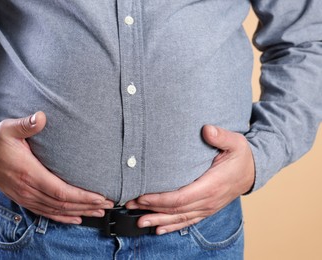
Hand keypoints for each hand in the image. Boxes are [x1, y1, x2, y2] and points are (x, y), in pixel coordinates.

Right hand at [0, 111, 113, 223]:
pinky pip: (46, 214)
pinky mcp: (25, 199)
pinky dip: (63, 218)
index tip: (101, 196)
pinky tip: (76, 218)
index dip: (83, 196)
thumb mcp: (9, 129)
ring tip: (99, 212)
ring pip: (57, 211)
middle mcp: (29, 190)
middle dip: (88, 205)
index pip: (61, 191)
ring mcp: (26, 197)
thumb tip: (40, 117)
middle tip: (109, 204)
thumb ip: (26, 124)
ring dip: (80, 212)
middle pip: (64, 204)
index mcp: (29, 174)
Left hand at [125, 125, 254, 234]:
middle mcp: (208, 200)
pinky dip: (172, 226)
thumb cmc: (241, 156)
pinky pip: (187, 221)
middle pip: (175, 210)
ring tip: (139, 222)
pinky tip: (159, 229)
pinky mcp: (206, 209)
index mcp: (212, 185)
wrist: (252, 171)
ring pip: (179, 218)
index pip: (181, 197)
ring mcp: (207, 207)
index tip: (142, 196)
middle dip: (152, 209)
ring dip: (158, 220)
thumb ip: (221, 136)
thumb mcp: (235, 142)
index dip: (159, 199)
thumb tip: (207, 130)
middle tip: (130, 206)